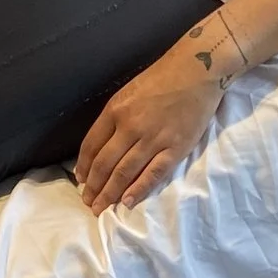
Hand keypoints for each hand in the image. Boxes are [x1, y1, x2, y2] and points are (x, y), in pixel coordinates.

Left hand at [72, 49, 224, 211]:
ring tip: (101, 208)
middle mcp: (130, 126)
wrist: (196, 69)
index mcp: (115, 110)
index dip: (84, 166)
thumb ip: (115, 118)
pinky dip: (138, 190)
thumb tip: (101, 146)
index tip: (80, 180)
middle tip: (88, 202)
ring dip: (110, 193)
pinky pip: (153, 173)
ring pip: (125, 172)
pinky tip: (127, 202)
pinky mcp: (176, 147)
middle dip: (94, 186)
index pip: (92, 145)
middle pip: (105, 163)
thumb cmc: (162, 78)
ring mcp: (153, 138)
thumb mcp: (128, 92)